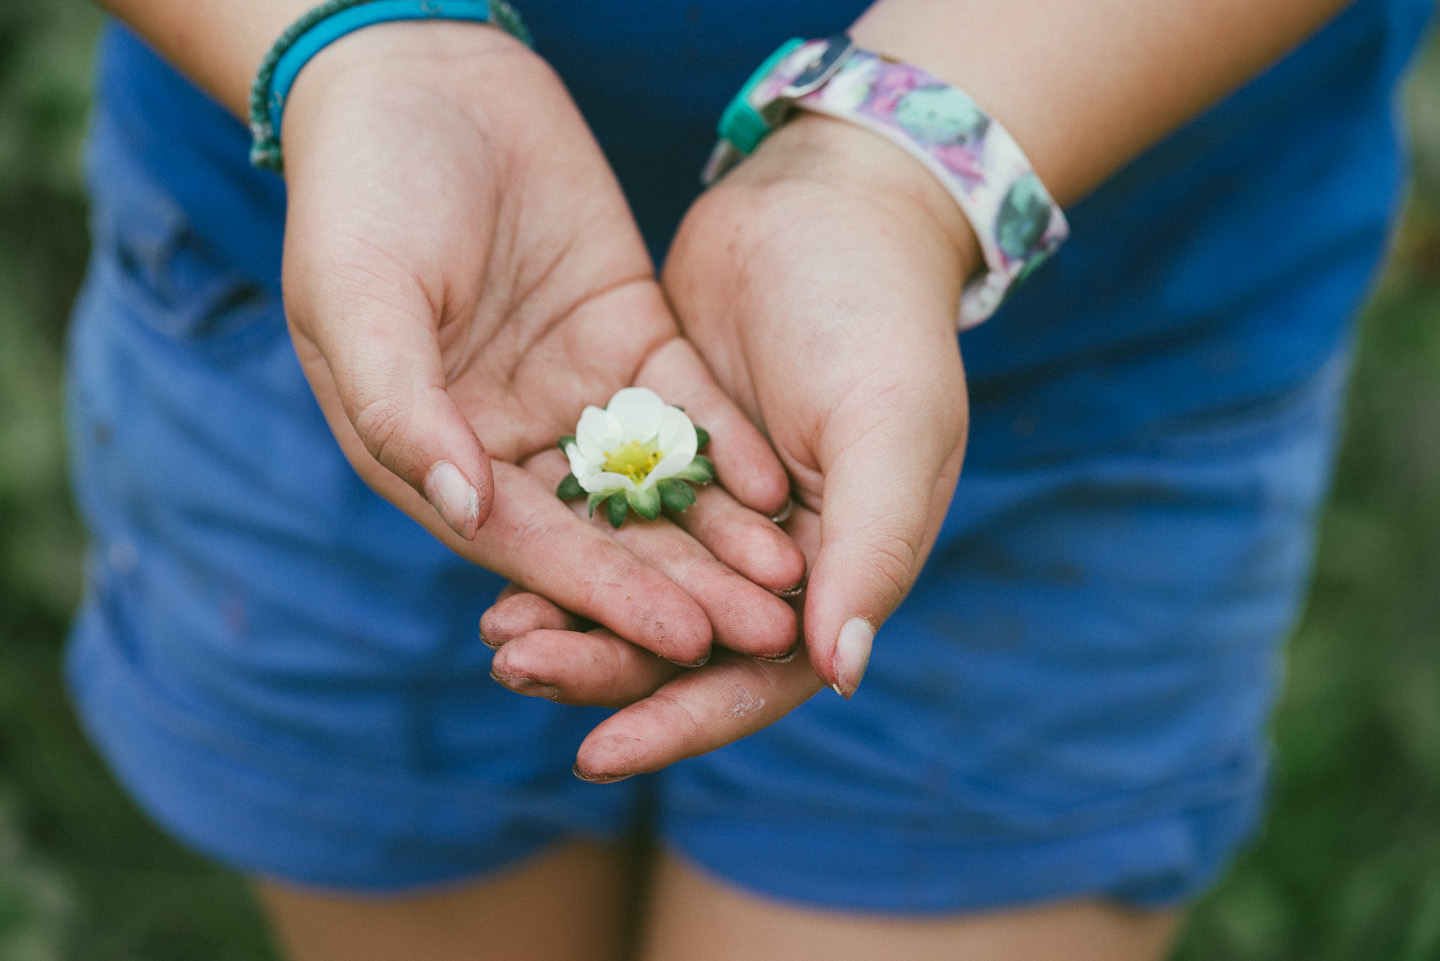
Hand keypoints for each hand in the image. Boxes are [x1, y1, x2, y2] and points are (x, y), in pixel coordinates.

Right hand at [276, 22, 798, 662]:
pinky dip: (725, 447)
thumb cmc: (364, 187)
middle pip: (605, 531)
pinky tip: (776, 486)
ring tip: (792, 580)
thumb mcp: (360, 296)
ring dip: (718, 534)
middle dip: (684, 584)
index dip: (605, 594)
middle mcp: (507, 441)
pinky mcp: (626, 339)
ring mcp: (572, 393)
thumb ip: (404, 405)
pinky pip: (682, 405)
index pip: (527, 545)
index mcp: (432, 454)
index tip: (682, 639)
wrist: (423, 76)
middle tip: (768, 633)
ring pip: (654, 482)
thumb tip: (463, 507)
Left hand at [480, 115, 978, 775]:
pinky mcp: (665, 442)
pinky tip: (493, 535)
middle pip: (679, 641)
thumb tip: (837, 675)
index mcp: (838, 569)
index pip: (753, 677)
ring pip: (635, 579)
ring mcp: (716, 499)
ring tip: (496, 630)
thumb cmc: (880, 322)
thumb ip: (871, 552)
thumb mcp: (891, 432)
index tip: (595, 751)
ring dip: (570, 607)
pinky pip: (607, 507)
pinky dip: (564, 531)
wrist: (833, 198)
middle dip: (600, 664)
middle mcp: (775, 552)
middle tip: (515, 668)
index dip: (678, 719)